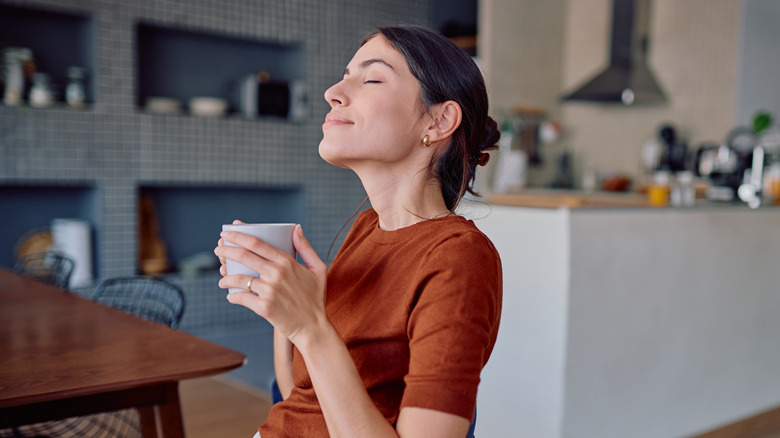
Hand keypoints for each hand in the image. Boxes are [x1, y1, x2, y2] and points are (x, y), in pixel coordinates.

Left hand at [215, 225, 327, 344]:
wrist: (314, 327)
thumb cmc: (315, 297)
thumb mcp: (317, 269)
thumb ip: (305, 247)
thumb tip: (296, 228)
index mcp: (287, 262)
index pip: (256, 243)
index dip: (238, 236)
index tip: (228, 233)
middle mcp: (276, 273)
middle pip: (243, 256)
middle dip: (226, 250)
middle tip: (218, 249)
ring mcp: (269, 291)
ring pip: (238, 279)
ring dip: (226, 277)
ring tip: (222, 279)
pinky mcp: (264, 307)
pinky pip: (241, 298)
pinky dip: (233, 297)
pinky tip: (231, 296)